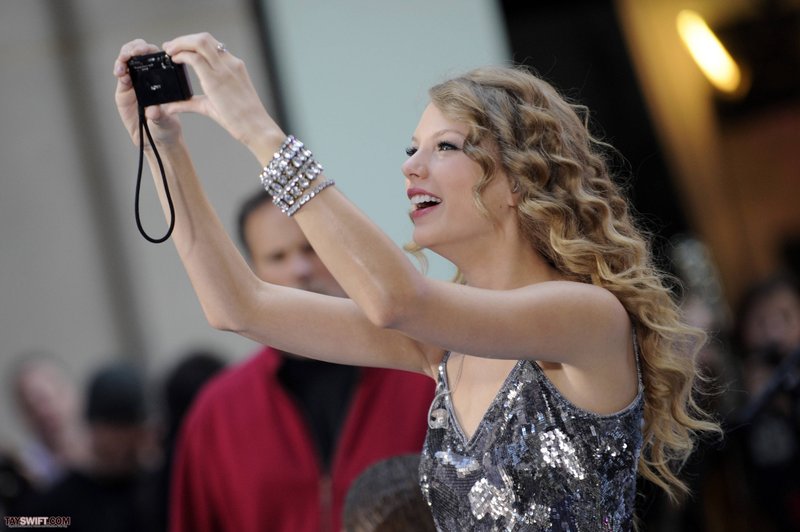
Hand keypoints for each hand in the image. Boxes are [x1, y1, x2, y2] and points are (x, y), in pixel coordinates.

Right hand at [113, 39, 182, 146]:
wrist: (155, 140)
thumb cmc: (166, 127)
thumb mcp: (166, 122)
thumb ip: (160, 116)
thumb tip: (154, 110)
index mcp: (162, 79)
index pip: (155, 56)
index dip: (149, 50)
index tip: (146, 51)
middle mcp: (148, 78)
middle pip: (138, 53)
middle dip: (133, 48)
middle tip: (132, 53)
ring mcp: (135, 83)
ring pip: (126, 61)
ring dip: (123, 58)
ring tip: (123, 65)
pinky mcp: (124, 91)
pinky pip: (121, 76)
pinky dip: (119, 70)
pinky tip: (120, 73)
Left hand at [161, 33, 284, 158]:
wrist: (256, 127)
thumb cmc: (240, 119)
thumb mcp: (212, 105)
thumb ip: (191, 103)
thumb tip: (171, 107)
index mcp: (233, 66)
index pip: (210, 45)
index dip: (191, 42)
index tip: (177, 49)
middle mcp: (230, 63)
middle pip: (203, 38)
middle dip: (183, 39)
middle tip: (169, 47)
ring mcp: (224, 69)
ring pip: (199, 42)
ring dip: (181, 43)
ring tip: (170, 51)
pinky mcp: (216, 79)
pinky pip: (195, 58)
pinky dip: (181, 55)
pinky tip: (175, 61)